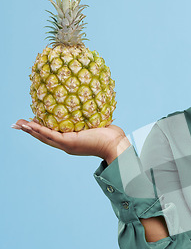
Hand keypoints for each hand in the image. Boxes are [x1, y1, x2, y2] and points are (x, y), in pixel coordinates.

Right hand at [12, 118, 129, 162]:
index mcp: (71, 141)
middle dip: (30, 131)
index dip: (39, 129)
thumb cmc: (109, 134)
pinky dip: (40, 131)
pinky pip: (51, 135)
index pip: (52, 134)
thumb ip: (87, 117)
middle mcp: (67, 145)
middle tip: (17, 124)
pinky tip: (31, 126)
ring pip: (44, 137)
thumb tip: (86, 103)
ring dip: (31, 131)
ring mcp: (67, 145)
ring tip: (19, 125)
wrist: (115, 144)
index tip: (29, 122)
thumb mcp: (94, 123)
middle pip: (44, 137)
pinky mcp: (70, 143)